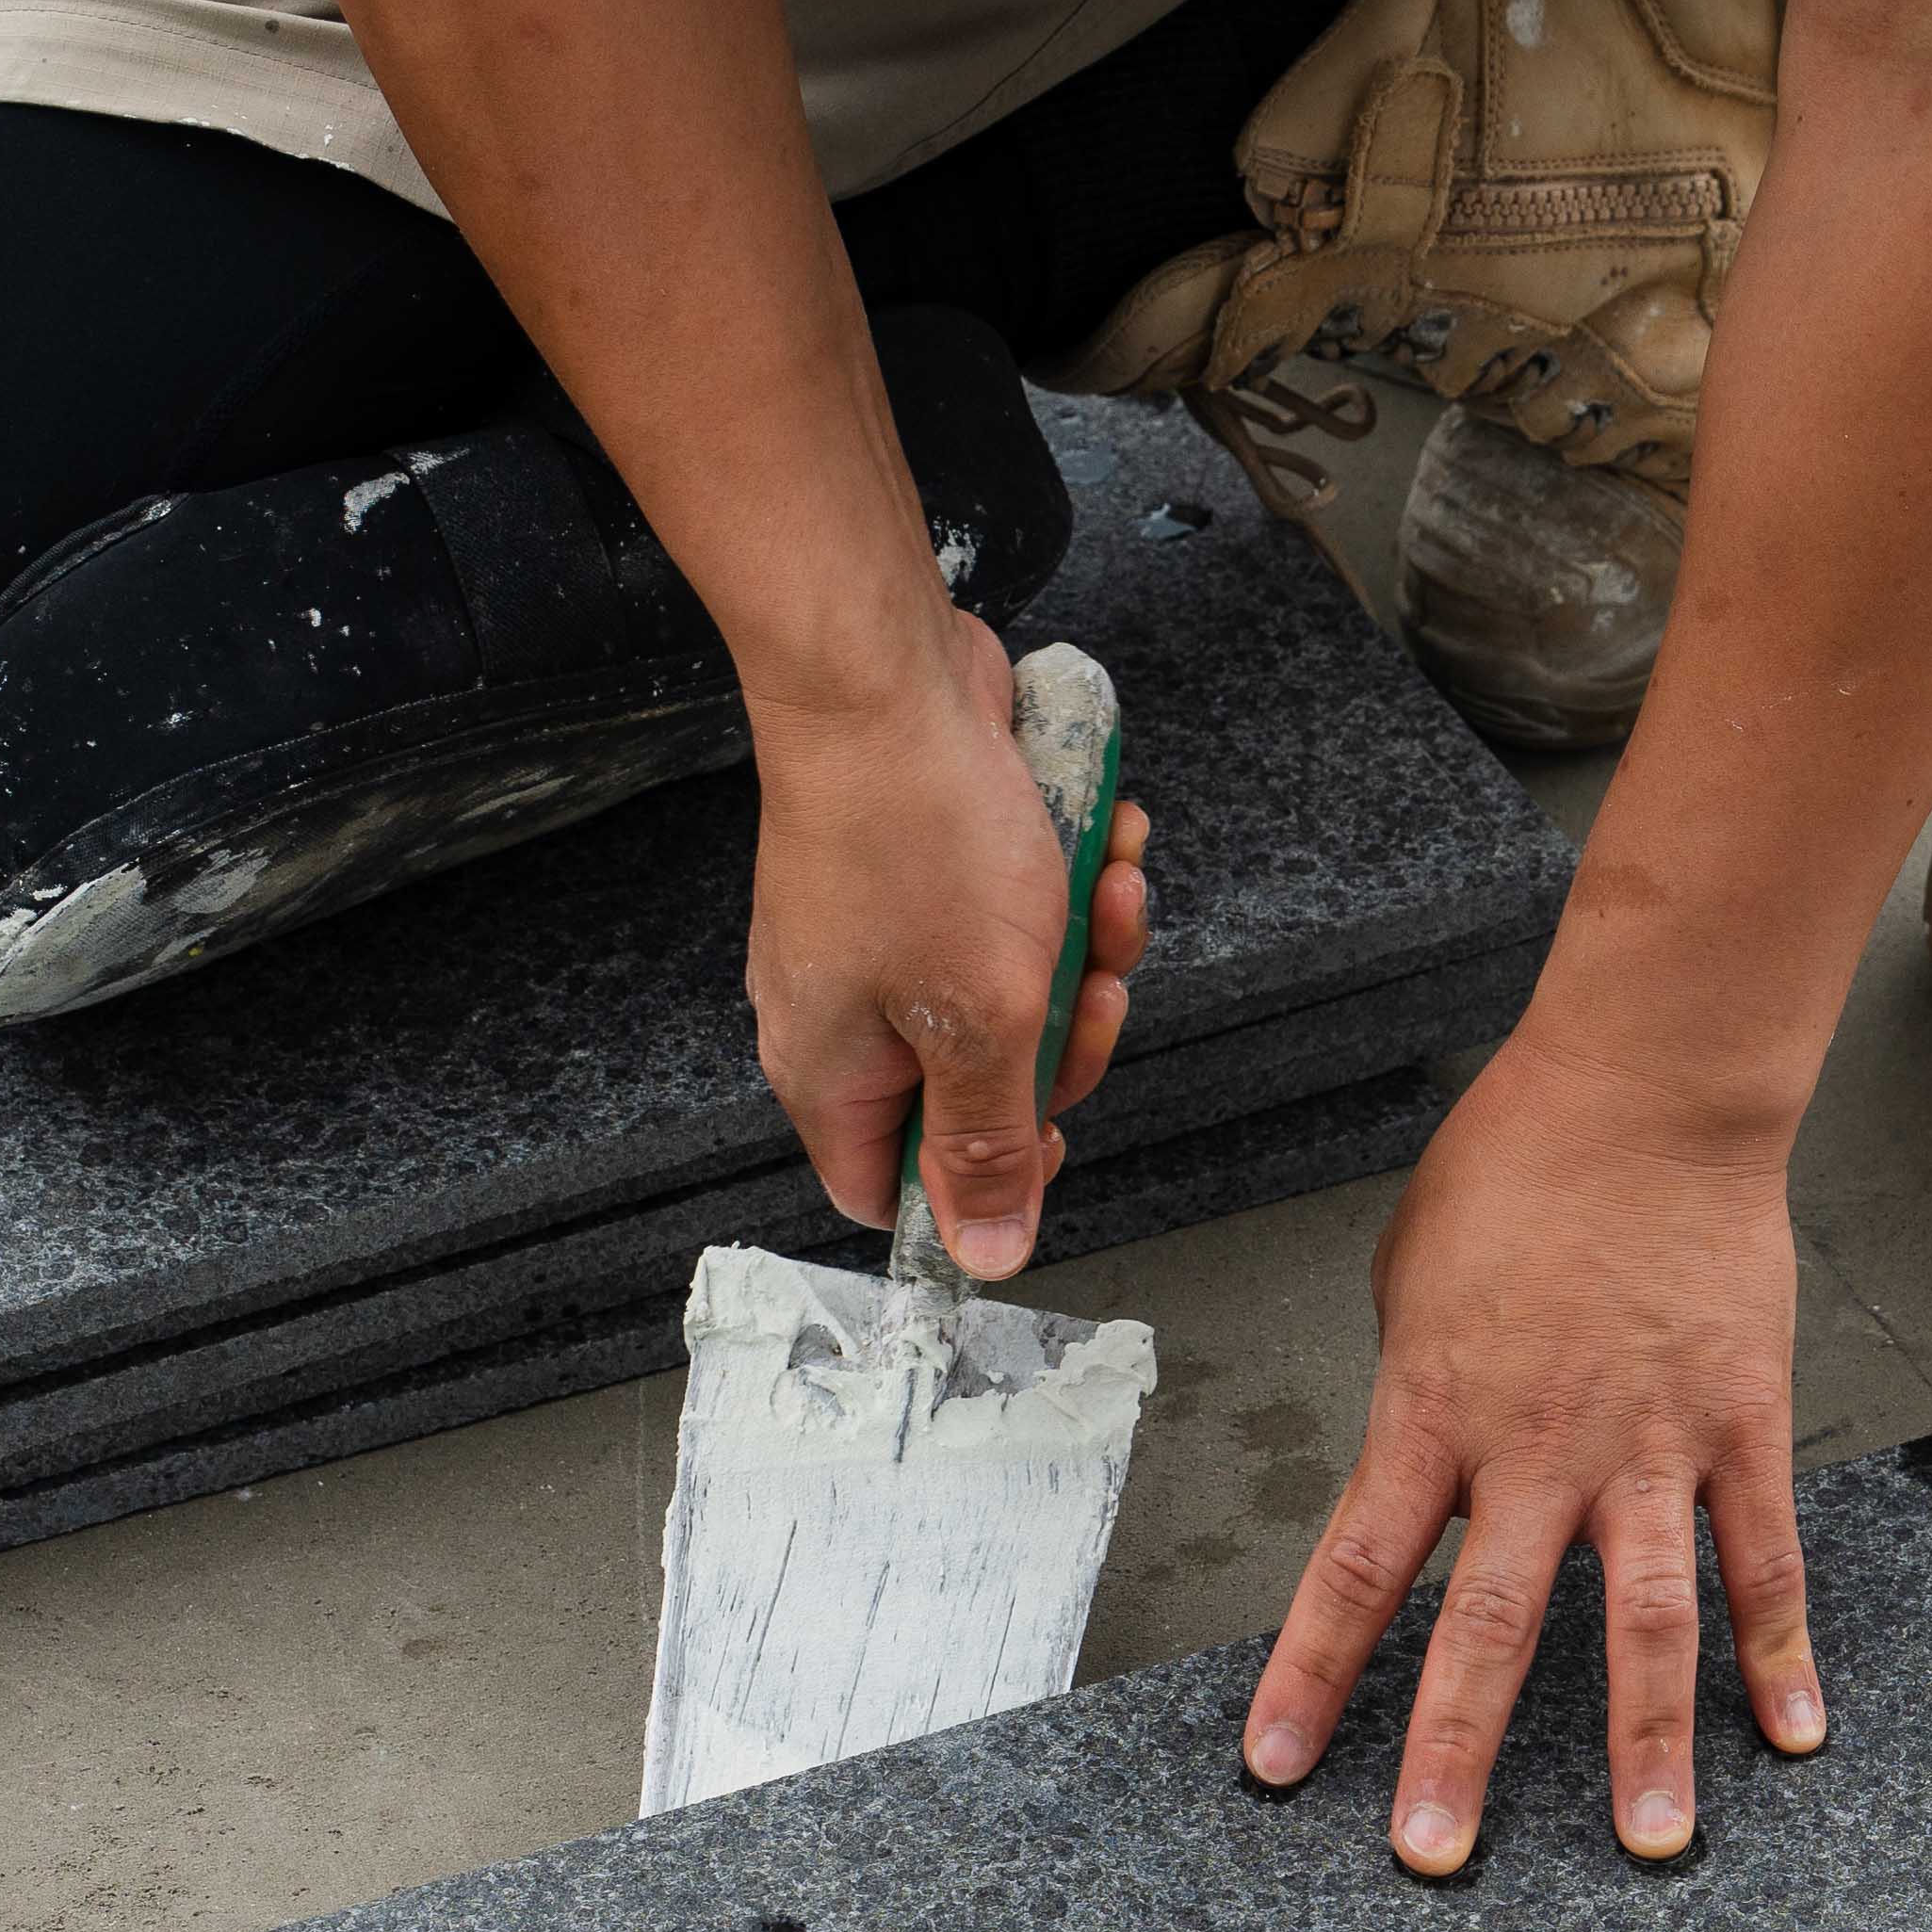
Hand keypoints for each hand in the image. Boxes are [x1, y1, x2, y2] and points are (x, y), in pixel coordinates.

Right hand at [738, 608, 1154, 1271]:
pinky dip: (1064, 881)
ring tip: (1100, 886)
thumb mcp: (981, 1019)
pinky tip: (1096, 835)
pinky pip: (1011, 913)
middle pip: (975, 1091)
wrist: (886, 673)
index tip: (1046, 1129)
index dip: (979, 1184)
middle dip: (1060, 1035)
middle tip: (1088, 985)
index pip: (892, 1191)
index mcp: (832, 1073)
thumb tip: (984, 1257)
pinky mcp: (924, 874)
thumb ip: (986, 1143)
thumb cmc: (917, 831)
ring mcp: (884, 938)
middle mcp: (845, 1013)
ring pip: (1011, 993)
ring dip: (1079, 945)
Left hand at [1240, 1036, 1831, 1872]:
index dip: (1310, 1678)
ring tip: (1649, 1843)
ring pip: (1645, 1624)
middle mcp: (1536, 1448)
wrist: (1646, 1090)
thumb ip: (1417, 1390)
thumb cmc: (1518, 1164)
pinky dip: (1779, 1654)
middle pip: (1490, 1630)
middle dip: (1458, 1753)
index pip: (1354, 1570)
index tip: (1277, 1768)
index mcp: (1433, 1410)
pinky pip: (1763, 1560)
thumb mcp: (1412, 1278)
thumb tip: (1425, 1462)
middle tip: (1438, 1854)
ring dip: (1643, 1744)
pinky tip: (1792, 1737)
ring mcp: (1648, 1446)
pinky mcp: (1741, 1427)